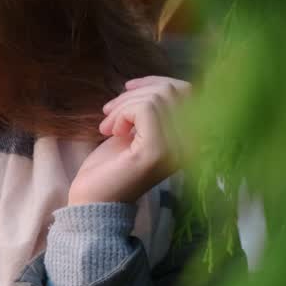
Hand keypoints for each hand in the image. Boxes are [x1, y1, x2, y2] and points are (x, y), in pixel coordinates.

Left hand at [68, 76, 191, 206]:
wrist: (93, 202)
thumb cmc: (110, 169)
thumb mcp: (135, 132)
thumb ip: (151, 111)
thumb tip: (148, 85)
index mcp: (189, 138)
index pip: (188, 92)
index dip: (156, 83)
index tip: (128, 89)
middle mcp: (191, 143)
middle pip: (173, 91)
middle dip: (136, 93)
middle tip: (109, 112)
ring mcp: (177, 147)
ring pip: (158, 97)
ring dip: (124, 105)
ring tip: (107, 126)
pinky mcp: (157, 150)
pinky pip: (145, 109)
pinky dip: (122, 113)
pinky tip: (112, 132)